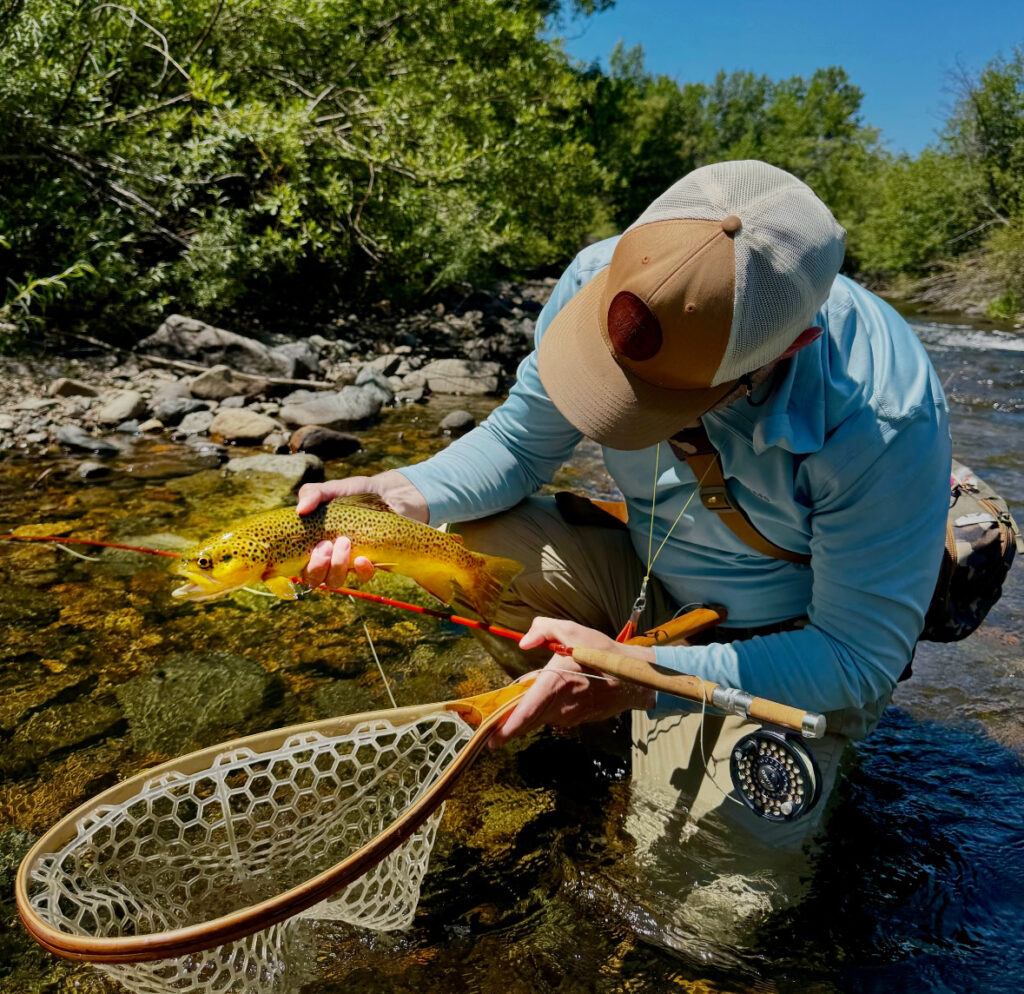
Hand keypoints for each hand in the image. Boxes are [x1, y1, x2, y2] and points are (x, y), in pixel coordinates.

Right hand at [296, 471, 428, 588]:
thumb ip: (313, 494)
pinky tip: (363, 559)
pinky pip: (362, 577)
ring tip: (345, 542)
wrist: (389, 493)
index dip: (298, 564)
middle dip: (316, 567)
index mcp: (312, 543)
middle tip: (325, 546)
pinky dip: (361, 571)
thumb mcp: (332, 489)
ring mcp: (348, 563)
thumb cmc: (354, 493)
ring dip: (337, 566)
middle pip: (314, 578)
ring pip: (334, 581)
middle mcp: (327, 557)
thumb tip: (300, 510)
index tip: (309, 547)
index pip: (298, 565)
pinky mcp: (370, 564)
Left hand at [488, 618, 656, 748]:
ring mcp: (570, 715)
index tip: (490, 741)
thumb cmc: (601, 652)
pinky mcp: (577, 719)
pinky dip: (547, 709)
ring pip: (540, 717)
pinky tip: (552, 695)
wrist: (633, 676)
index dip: (506, 729)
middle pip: (527, 721)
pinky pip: (555, 716)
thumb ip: (543, 630)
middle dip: (509, 726)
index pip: (526, 712)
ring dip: (530, 712)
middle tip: (491, 731)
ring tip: (526, 699)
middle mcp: (560, 705)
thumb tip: (523, 642)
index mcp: (555, 684)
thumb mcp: (572, 631)